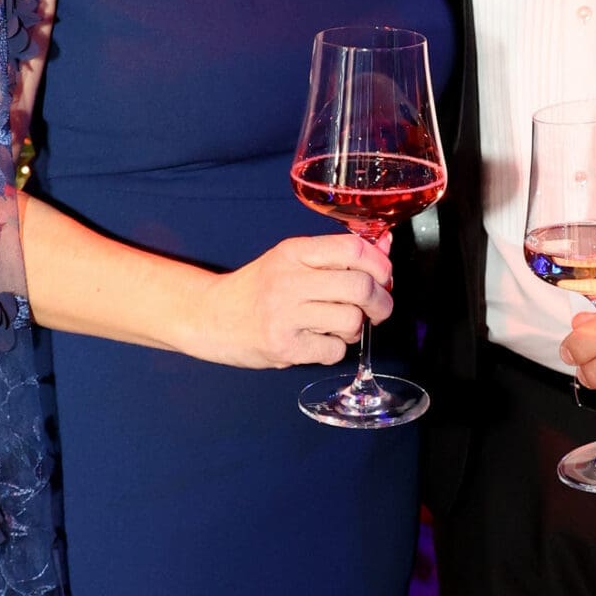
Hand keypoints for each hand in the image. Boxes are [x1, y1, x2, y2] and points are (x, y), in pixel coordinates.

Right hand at [189, 232, 392, 368]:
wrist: (210, 317)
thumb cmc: (258, 289)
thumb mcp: (292, 260)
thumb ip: (337, 254)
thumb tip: (385, 244)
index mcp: (294, 252)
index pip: (353, 249)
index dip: (380, 264)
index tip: (384, 276)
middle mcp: (289, 279)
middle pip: (360, 287)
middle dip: (381, 302)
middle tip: (377, 309)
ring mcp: (285, 315)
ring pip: (352, 321)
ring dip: (355, 329)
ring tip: (339, 327)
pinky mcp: (284, 347)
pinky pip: (334, 351)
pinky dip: (335, 350)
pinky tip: (318, 342)